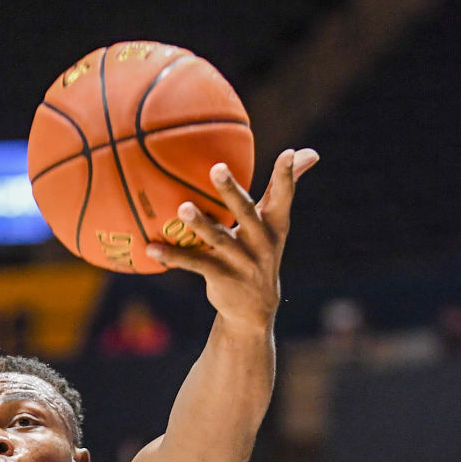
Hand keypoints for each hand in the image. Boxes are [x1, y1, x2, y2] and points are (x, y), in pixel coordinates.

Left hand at [146, 149, 318, 330]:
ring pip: (218, 239)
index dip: (286, 175)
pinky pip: (194, 263)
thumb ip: (284, 188)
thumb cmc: (261, 251)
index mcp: (274, 225)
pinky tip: (151, 248)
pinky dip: (173, 256)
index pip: (283, 196)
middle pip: (246, 213)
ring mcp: (240, 261)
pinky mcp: (220, 277)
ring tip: (183, 207)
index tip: (287, 154)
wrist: (255, 309)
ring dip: (200, 224)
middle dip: (232, 192)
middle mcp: (260, 242)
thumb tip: (309, 152)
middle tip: (218, 168)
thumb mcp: (276, 223)